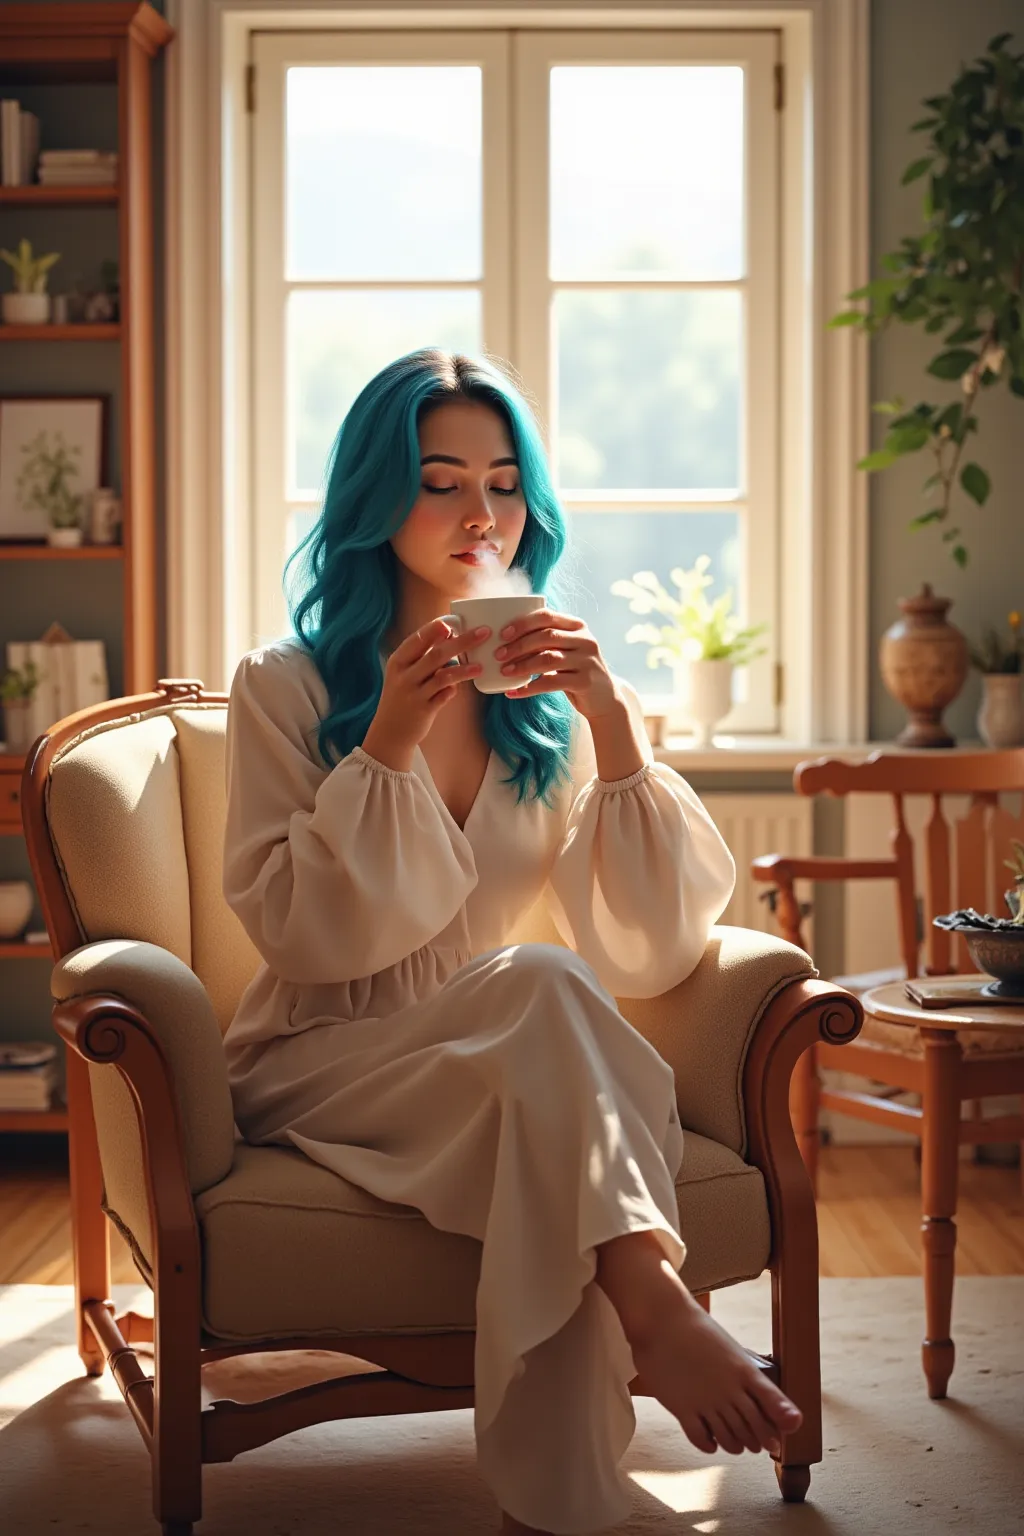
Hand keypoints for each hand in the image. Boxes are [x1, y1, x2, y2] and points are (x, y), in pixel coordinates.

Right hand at [361, 616, 490, 769]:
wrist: (389, 731)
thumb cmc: (401, 696)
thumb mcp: (403, 673)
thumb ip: (422, 656)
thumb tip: (449, 634)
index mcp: (398, 661)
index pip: (419, 639)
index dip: (436, 629)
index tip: (454, 622)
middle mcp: (405, 676)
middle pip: (436, 654)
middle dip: (462, 641)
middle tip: (483, 632)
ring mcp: (414, 694)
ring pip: (443, 676)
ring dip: (464, 670)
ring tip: (480, 667)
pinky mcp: (424, 710)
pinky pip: (444, 696)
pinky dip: (453, 690)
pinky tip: (460, 687)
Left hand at [492, 606, 622, 722]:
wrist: (604, 698)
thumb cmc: (575, 670)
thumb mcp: (566, 650)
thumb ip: (546, 640)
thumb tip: (504, 637)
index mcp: (577, 626)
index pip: (547, 616)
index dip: (523, 623)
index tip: (503, 634)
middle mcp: (585, 640)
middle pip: (546, 636)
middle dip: (519, 645)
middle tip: (498, 655)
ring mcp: (587, 661)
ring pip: (548, 659)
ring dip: (522, 665)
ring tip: (504, 672)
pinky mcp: (585, 682)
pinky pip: (551, 683)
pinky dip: (529, 688)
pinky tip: (513, 692)